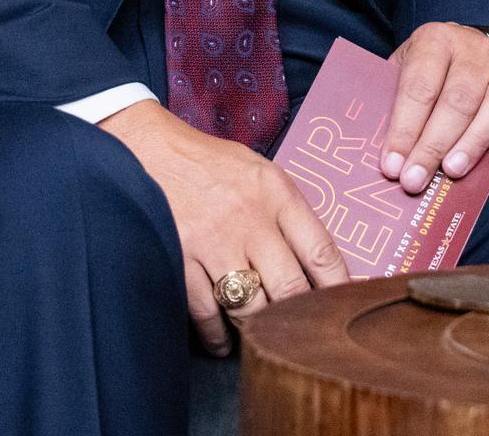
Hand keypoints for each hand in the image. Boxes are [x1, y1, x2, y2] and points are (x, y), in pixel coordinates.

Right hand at [100, 99, 346, 353]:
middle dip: (299, 316)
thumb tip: (319, 263)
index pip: (322, 251)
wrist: (146, 147)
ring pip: (251, 308)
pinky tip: (222, 340)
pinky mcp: (179, 258)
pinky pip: (208, 314)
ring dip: (259, 329)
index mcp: (275, 192)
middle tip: (300, 330)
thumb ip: (288, 211)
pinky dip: (217, 336)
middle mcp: (249, 218)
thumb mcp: (258, 170)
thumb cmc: (207, 163)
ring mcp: (213, 241)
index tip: (342, 309)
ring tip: (261, 335)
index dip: (339, 289)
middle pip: (290, 287)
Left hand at [379, 22, 488, 196]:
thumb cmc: (428, 72)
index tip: (393, 166)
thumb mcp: (401, 74)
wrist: (465, 47)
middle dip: (435, 144)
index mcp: (435, 40)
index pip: (420, 87)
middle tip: (417, 180)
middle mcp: (475, 45)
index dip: (405, 130)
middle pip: (459, 98)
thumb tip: (386, 157)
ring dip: (476, 140)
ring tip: (454, 171)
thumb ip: (394, 105)